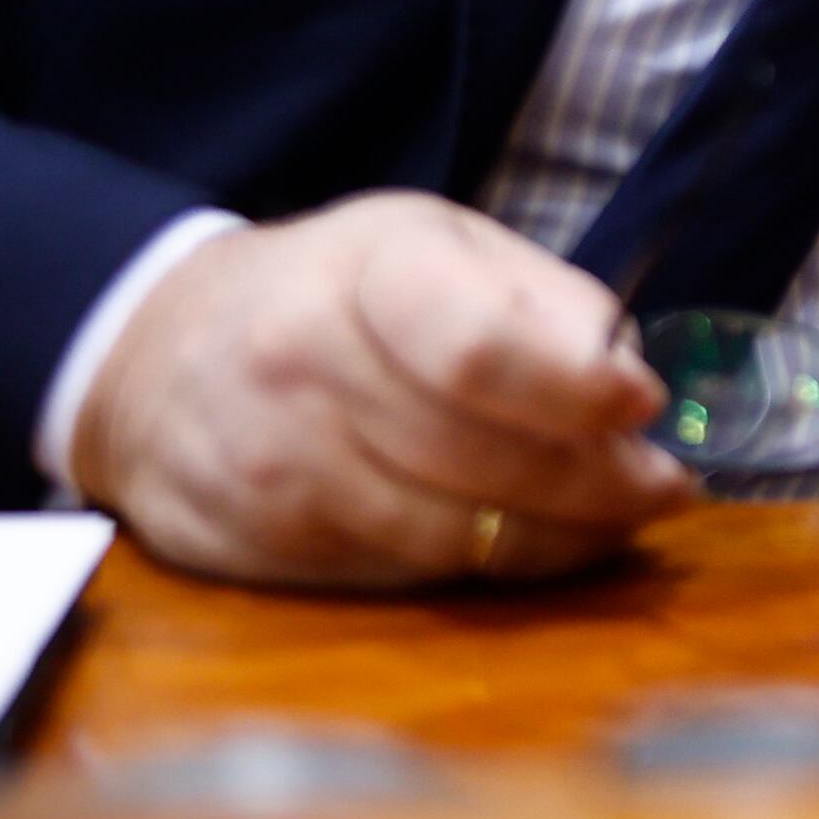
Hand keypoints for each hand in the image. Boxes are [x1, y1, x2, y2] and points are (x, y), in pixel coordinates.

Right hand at [69, 192, 695, 587]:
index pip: (478, 349)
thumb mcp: (435, 245)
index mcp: (365, 272)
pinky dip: (487, 566)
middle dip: (598, 484)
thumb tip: (626, 377)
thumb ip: (537, 300)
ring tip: (624, 520)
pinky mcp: (256, 548)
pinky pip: (402, 573)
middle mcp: (303, 370)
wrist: (150, 353)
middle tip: (669, 487)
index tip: (645, 405)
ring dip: (559, 538)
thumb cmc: (334, 289)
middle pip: (480, 457)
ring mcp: (273, 468)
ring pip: (449, 533)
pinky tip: (537, 543)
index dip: (574, 389)